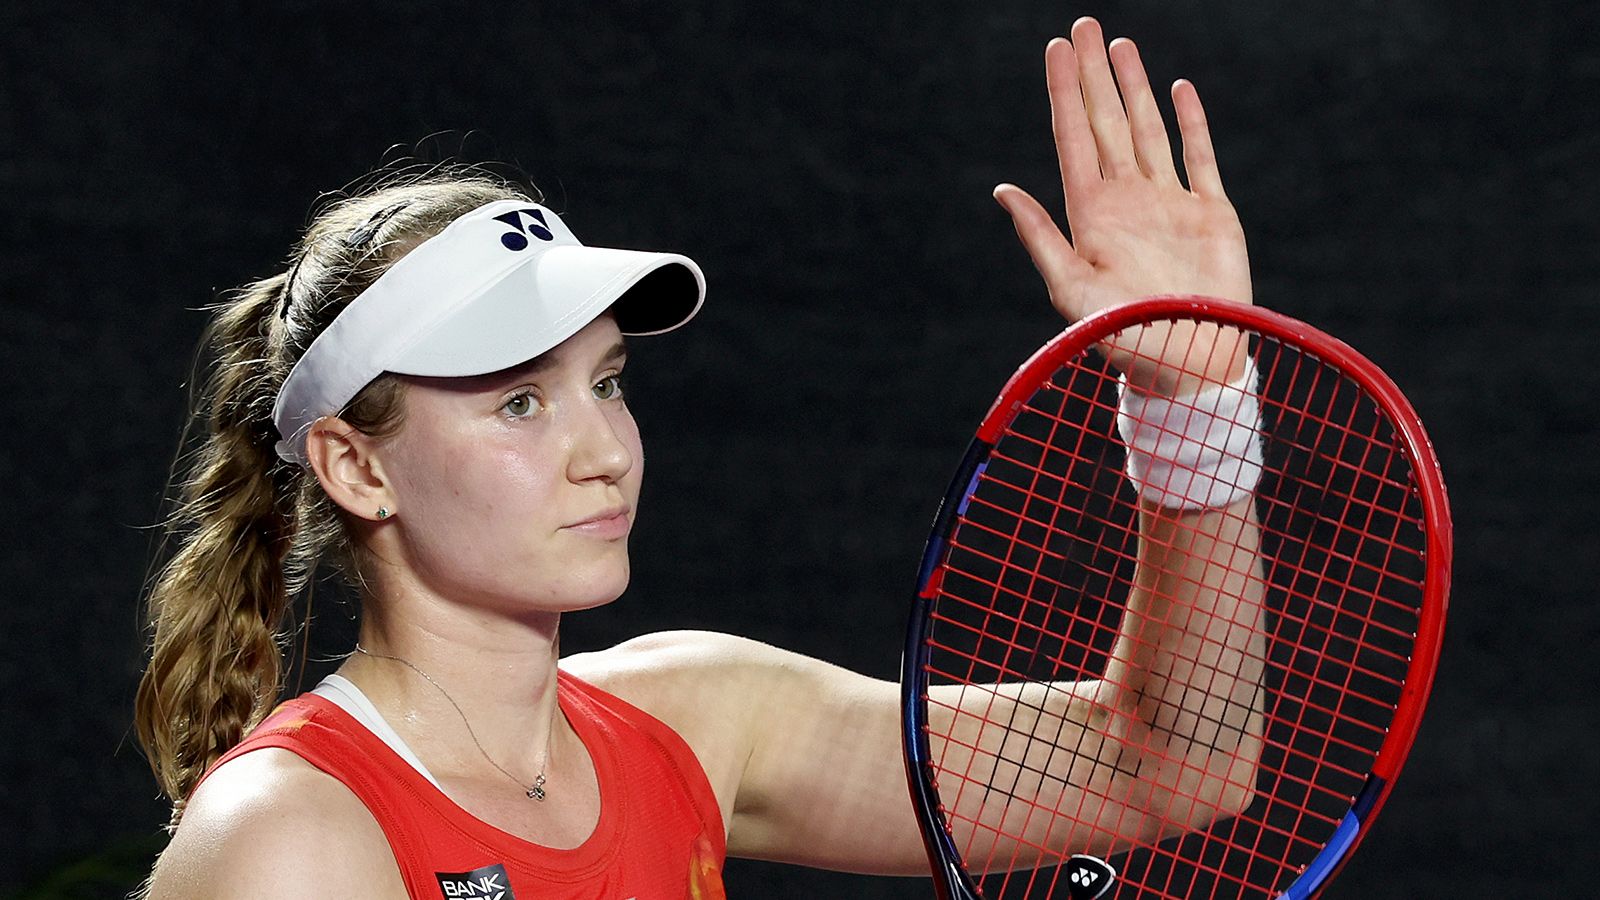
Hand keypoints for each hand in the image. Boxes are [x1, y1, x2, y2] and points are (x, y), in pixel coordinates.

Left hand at [995, 18, 1251, 395]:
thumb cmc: (1124, 336)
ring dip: (1134, 88)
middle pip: (1106, 122)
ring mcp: (1168, 202)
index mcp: (1091, 213)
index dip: (1063, 91)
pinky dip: (1190, 122)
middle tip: (1083, 27)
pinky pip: (1199, 157)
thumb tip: (1002, 189)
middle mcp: (1127, 200)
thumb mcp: (1070, 289)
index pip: (1072, 137)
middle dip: (1093, 75)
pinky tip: (1176, 89)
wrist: (1188, 363)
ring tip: (1119, 46)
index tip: (1055, 48)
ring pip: (1148, 130)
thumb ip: (1040, 237)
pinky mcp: (1211, 212)